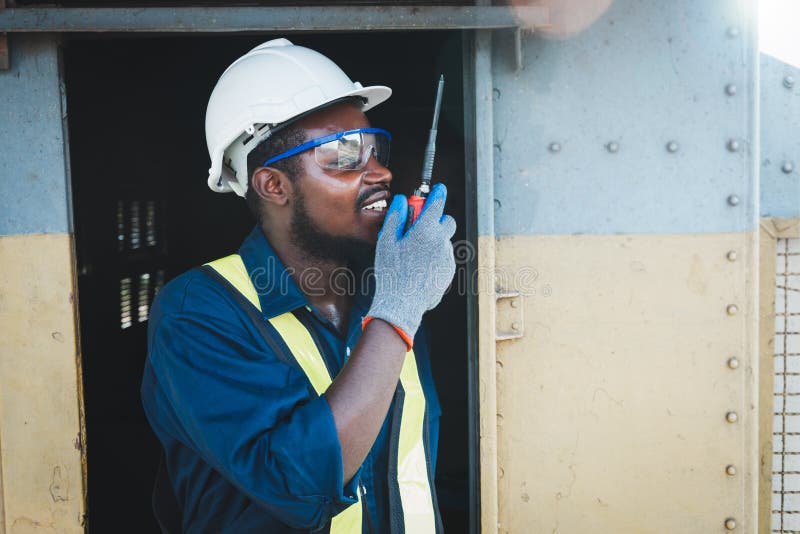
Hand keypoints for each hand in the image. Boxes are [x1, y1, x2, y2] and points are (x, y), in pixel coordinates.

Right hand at [365, 183, 456, 345]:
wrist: (402, 304)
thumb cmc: (392, 272)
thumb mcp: (387, 241)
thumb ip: (396, 217)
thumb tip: (403, 201)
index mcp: (426, 230)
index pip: (437, 203)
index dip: (437, 193)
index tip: (438, 189)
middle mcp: (441, 241)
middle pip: (447, 221)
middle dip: (436, 219)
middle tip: (418, 226)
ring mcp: (447, 257)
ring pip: (444, 240)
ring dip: (433, 240)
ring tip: (413, 254)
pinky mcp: (448, 271)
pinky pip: (443, 257)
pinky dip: (434, 257)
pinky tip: (418, 267)